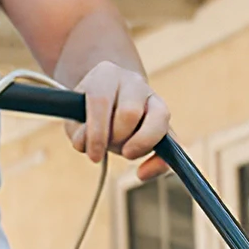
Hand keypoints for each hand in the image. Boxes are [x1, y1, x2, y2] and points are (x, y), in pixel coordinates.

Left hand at [69, 62, 169, 177]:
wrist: (109, 101)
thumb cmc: (89, 112)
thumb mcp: (75, 119)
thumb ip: (78, 131)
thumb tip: (88, 145)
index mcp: (106, 75)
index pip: (101, 100)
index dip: (97, 133)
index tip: (93, 156)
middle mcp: (133, 82)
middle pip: (130, 112)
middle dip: (118, 138)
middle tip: (110, 146)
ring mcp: (154, 99)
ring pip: (159, 119)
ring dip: (141, 145)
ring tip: (127, 153)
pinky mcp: (165, 121)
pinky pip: (172, 143)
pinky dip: (159, 163)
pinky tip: (142, 173)